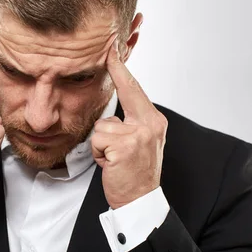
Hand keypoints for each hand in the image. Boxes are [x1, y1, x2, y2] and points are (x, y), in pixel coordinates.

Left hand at [91, 39, 167, 208]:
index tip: (112, 50)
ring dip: (101, 144)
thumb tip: (113, 110)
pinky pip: (98, 141)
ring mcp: (138, 135)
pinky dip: (99, 154)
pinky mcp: (124, 147)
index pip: (135, 90)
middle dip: (114, 78)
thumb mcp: (139, 141)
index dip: (122, 69)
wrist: (140, 201)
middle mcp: (150, 124)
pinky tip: (111, 164)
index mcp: (154, 120)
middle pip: (123, 94)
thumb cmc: (135, 171)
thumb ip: (131, 122)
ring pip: (102, 125)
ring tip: (113, 158)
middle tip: (109, 53)